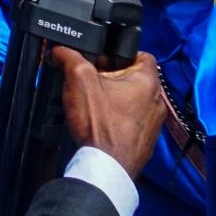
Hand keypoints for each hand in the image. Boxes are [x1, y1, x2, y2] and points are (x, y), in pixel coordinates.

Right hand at [52, 47, 165, 182]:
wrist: (105, 165)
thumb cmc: (100, 123)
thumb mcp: (77, 78)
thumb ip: (68, 56)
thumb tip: (59, 50)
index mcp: (148, 82)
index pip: (142, 54)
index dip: (119, 52)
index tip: (102, 60)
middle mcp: (157, 102)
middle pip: (133, 78)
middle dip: (111, 77)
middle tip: (91, 81)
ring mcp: (153, 124)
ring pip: (132, 100)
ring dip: (114, 98)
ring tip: (93, 103)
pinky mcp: (145, 141)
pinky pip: (131, 121)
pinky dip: (117, 119)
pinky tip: (100, 123)